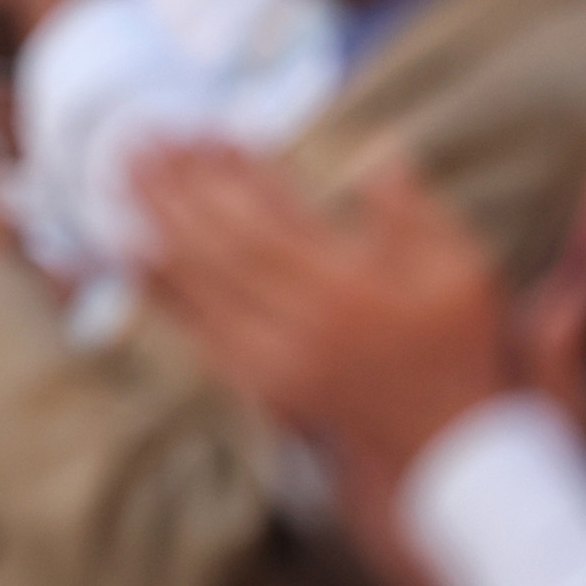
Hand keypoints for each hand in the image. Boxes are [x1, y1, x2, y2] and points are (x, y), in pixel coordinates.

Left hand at [135, 145, 510, 478]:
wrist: (452, 456)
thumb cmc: (460, 352)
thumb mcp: (462, 274)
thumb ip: (413, 213)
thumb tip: (377, 153)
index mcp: (349, 287)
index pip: (272, 214)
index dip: (232, 170)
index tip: (202, 129)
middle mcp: (302, 323)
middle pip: (221, 241)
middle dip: (177, 185)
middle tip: (138, 138)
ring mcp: (274, 359)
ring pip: (201, 281)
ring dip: (157, 223)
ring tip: (122, 174)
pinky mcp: (259, 385)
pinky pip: (196, 329)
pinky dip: (161, 287)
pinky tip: (132, 249)